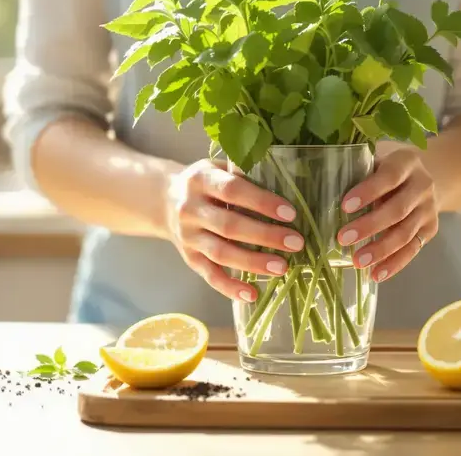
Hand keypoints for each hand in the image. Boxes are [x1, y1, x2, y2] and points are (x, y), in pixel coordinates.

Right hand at [166, 160, 304, 302]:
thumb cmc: (206, 182)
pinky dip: (230, 288)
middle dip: (265, 235)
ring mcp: (188, 236)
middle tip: (295, 242)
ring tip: (282, 267)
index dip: (262, 202)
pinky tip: (252, 294)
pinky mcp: (189, 257)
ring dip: (253, 263)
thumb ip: (244, 170)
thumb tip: (286, 178)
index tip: (290, 213)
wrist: (165, 200)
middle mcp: (190, 209)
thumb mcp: (219, 166)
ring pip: (221, 253)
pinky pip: (210, 275)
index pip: (232, 190)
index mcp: (200, 179)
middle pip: (229, 225)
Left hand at [336, 148, 439, 282]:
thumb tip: (319, 188)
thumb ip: (357, 170)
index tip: (345, 206)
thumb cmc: (388, 168)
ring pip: (405, 233)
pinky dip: (394, 264)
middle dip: (370, 226)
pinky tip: (376, 274)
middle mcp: (423, 186)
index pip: (389, 177)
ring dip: (380, 250)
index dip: (368, 191)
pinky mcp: (430, 230)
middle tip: (342, 239)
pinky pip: (412, 250)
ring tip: (357, 262)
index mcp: (407, 162)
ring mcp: (429, 209)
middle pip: (397, 209)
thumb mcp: (377, 159)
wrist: (428, 175)